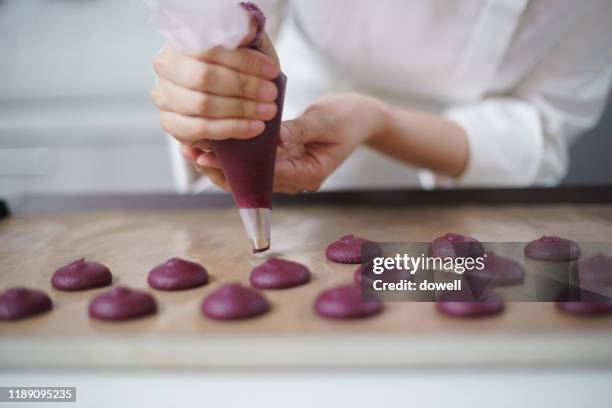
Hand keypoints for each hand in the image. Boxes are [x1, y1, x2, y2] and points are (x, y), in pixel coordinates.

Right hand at [150, 32, 280, 149]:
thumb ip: (244, 38)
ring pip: (202, 105)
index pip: (211, 49)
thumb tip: (250, 31)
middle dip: (244, 87)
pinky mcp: (170, 122)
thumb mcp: (243, 47)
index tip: (272, 71)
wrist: (223, 93)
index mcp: (182, 41)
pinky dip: (231, 129)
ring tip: (267, 111)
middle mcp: (167, 67)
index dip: (244, 61)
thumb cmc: (233, 67)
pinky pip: (200, 129)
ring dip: (241, 110)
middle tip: (271, 95)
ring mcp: (164, 96)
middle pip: (205, 77)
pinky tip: (254, 127)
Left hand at [188, 93, 389, 193]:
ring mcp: (290, 171)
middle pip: (253, 183)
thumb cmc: (350, 117)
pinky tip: (215, 142)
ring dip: (223, 164)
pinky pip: (255, 162)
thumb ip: (297, 130)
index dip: (237, 169)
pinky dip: (236, 154)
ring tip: (195, 149)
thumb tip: (269, 138)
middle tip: (193, 153)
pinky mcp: (284, 160)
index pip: (267, 177)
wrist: (365, 117)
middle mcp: (297, 178)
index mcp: (309, 173)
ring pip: (250, 175)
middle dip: (222, 170)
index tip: (211, 157)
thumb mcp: (325, 121)